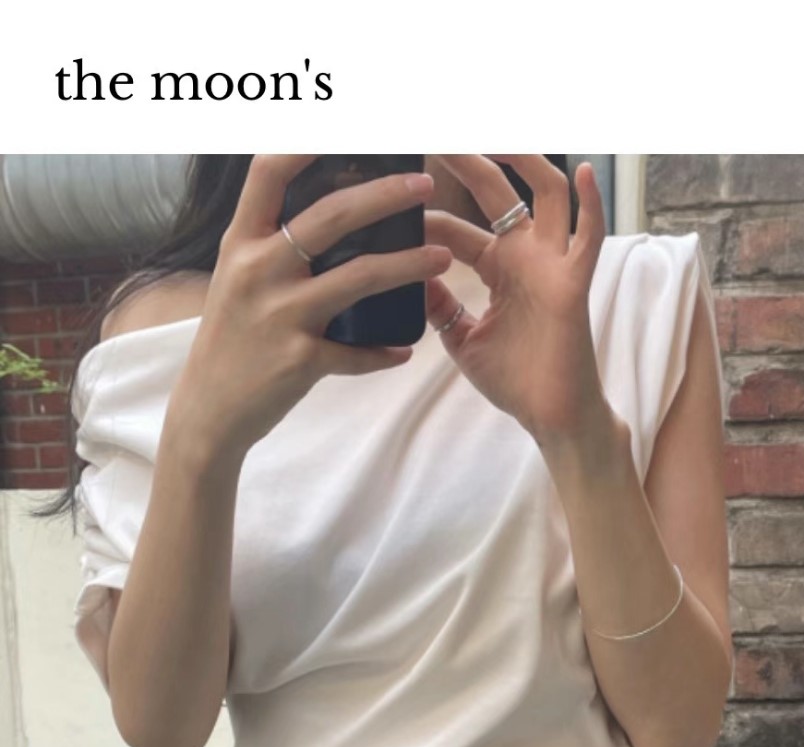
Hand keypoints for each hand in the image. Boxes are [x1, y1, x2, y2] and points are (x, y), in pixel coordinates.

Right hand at [168, 155, 451, 461]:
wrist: (208, 411)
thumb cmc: (231, 340)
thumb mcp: (237, 279)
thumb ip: (272, 245)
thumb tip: (330, 213)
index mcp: (240, 243)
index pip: (269, 172)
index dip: (307, 142)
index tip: (351, 126)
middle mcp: (257, 271)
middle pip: (330, 216)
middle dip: (385, 195)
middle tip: (425, 184)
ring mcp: (279, 316)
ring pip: (357, 278)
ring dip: (408, 265)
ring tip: (444, 258)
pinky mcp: (298, 361)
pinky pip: (355, 353)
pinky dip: (383, 353)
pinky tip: (404, 350)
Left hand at [424, 156, 610, 446]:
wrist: (551, 418)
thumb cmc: (516, 381)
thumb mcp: (463, 340)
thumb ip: (441, 306)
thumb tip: (411, 273)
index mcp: (499, 268)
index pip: (456, 230)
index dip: (425, 219)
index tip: (391, 201)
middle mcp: (526, 256)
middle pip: (497, 191)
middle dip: (468, 158)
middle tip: (436, 130)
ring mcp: (552, 264)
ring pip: (546, 193)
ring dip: (521, 158)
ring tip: (492, 134)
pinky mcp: (574, 284)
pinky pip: (589, 237)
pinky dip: (592, 203)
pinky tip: (584, 170)